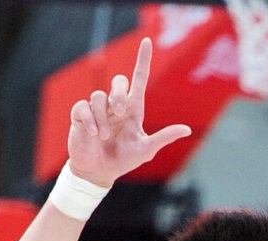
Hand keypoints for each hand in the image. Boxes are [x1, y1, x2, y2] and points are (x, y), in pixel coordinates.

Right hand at [67, 37, 191, 187]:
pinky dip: (90, 121)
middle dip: (119, 93)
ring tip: (104, 137)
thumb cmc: (123, 160)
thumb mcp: (145, 149)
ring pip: (99, 97)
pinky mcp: (80, 116)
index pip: (139, 79)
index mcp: (132, 110)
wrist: (99, 172)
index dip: (143, 60)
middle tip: (121, 112)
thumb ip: (164, 137)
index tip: (147, 41)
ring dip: (103, 118)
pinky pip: (83, 107)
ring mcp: (97, 110)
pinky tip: (94, 134)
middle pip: (119, 81)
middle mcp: (115, 106)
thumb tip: (187, 130)